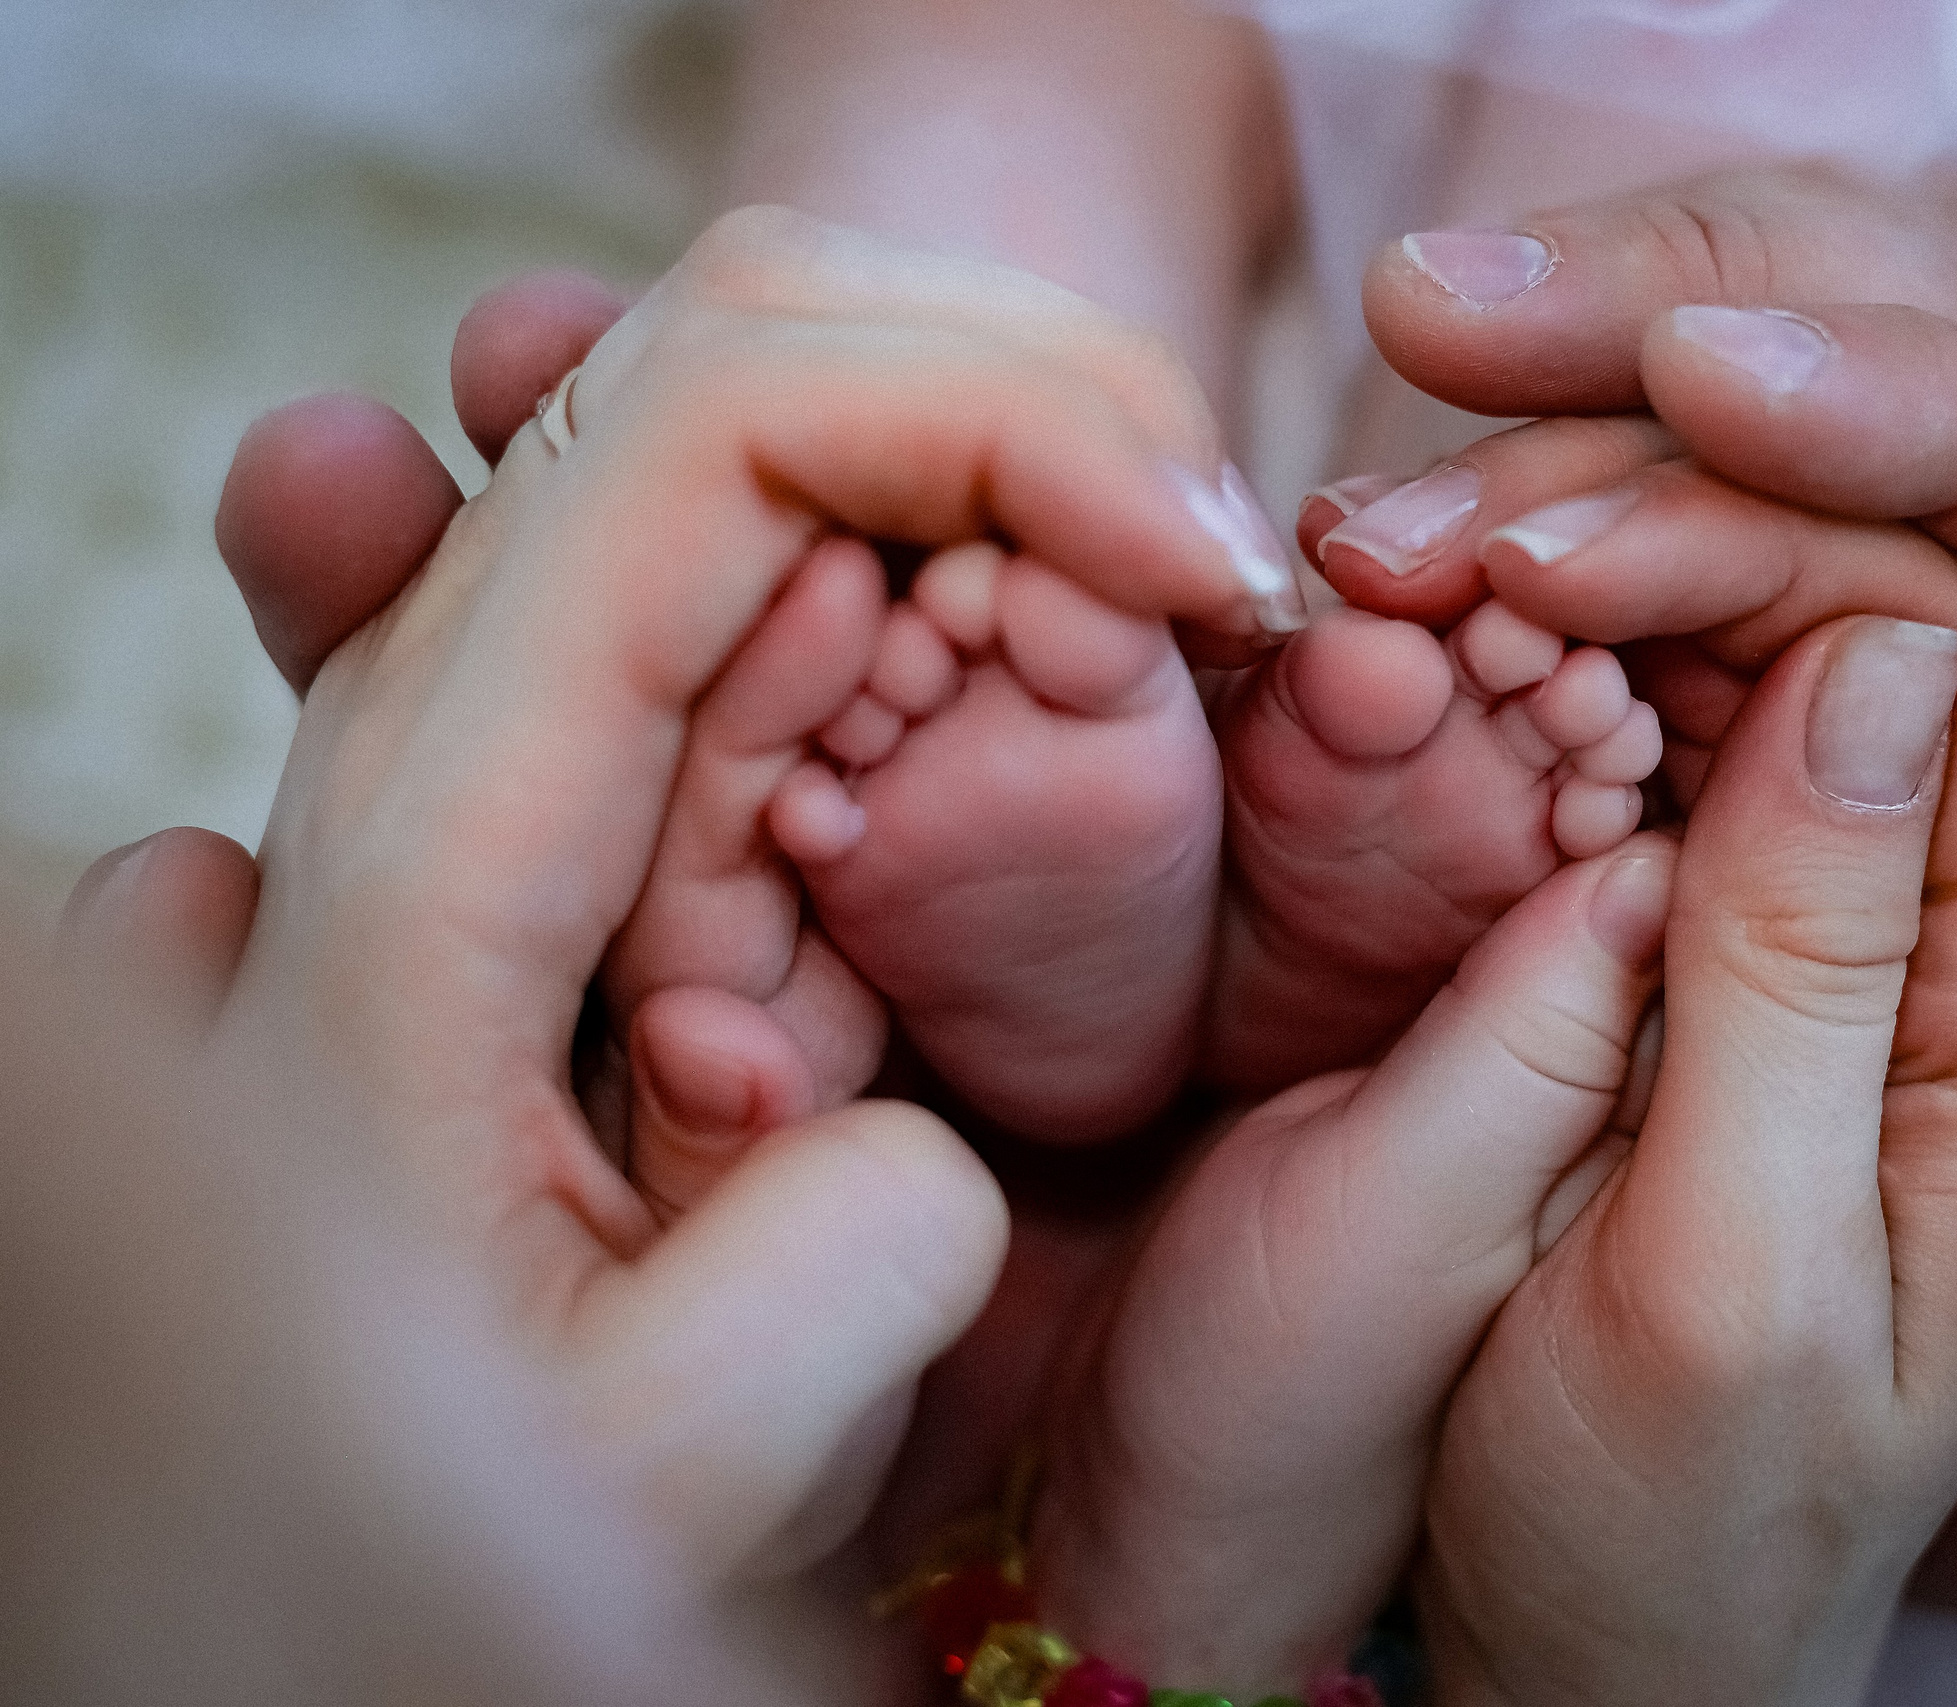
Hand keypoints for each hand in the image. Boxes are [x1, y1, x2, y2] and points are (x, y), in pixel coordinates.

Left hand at [85, 207, 1303, 1582]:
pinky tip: (1052, 617)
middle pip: (751, 335)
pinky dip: (962, 512)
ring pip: (769, 380)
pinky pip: (780, 508)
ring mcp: (537, 685)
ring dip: (1010, 446)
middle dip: (1048, 401)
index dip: (1006, 433)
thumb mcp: (673, 1454)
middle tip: (1217, 581)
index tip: (1214, 586)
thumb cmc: (522, 1467)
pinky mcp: (610, 715)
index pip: (716, 428)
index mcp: (458, 828)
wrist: (393, 1470)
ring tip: (1160, 597)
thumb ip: (828, 1276)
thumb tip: (896, 1097)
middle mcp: (463, 700)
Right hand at [1423, 581, 1956, 1703]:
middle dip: (1647, 488)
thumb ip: (1827, 989)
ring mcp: (1820, 896)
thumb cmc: (1680, 1524)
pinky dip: (1503, 632)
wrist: (1605, 1654)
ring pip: (1729, 610)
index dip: (1783, 528)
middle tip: (1401, 521)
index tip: (1539, 536)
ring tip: (1361, 556)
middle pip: (1863, 565)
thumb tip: (1896, 666)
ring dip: (1554, 537)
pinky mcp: (1696, 907)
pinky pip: (1626, 699)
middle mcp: (1955, 914)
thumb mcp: (1746, 1290)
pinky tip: (1373, 615)